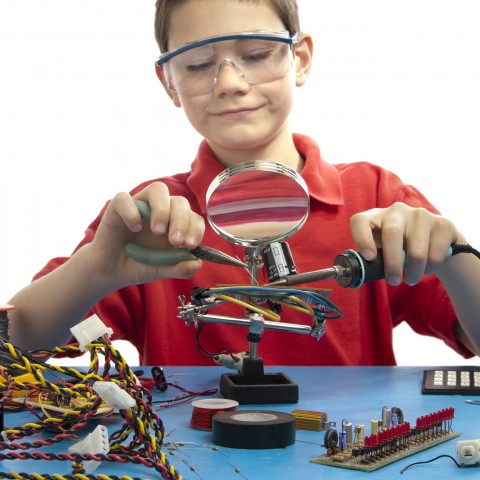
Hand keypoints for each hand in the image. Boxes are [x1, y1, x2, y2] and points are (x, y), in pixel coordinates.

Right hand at [85, 182, 204, 287]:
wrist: (112, 270)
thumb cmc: (140, 265)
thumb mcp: (161, 270)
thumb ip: (179, 268)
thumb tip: (197, 264)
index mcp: (176, 224)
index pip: (194, 217)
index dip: (196, 229)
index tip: (190, 246)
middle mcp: (161, 210)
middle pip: (180, 202)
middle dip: (182, 221)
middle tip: (175, 241)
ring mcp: (140, 206)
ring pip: (158, 190)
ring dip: (162, 209)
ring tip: (157, 231)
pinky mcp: (117, 207)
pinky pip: (124, 198)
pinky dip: (131, 211)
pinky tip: (134, 228)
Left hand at [349, 202, 458, 285]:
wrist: (435, 239)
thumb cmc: (399, 247)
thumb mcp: (383, 249)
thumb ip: (374, 258)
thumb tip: (368, 274)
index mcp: (375, 217)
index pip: (360, 221)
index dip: (362, 239)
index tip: (370, 258)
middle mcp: (396, 211)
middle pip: (392, 234)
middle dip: (392, 264)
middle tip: (394, 281)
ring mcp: (420, 214)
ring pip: (416, 250)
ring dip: (413, 272)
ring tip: (411, 279)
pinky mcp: (442, 223)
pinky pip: (435, 254)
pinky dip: (430, 268)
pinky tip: (427, 268)